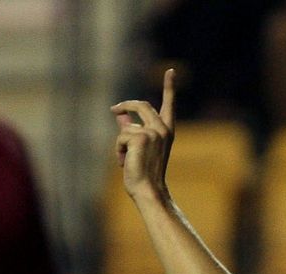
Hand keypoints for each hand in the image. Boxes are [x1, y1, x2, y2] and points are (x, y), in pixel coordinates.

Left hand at [112, 68, 175, 201]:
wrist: (148, 190)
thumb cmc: (144, 173)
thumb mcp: (138, 148)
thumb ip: (131, 129)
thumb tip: (119, 114)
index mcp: (167, 131)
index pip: (169, 104)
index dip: (169, 87)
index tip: (171, 70)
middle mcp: (162, 129)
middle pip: (141, 105)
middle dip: (126, 105)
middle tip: (114, 109)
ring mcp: (152, 132)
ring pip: (126, 127)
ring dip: (121, 143)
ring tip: (126, 160)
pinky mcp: (140, 137)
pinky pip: (121, 137)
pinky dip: (118, 150)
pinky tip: (125, 162)